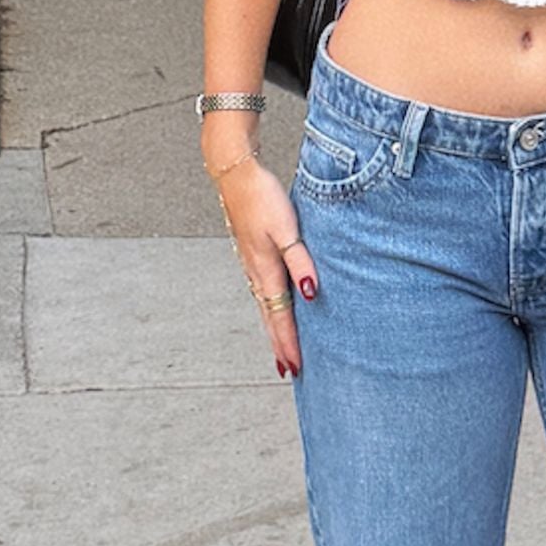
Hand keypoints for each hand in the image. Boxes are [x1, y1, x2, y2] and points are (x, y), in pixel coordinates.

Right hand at [207, 147, 316, 377]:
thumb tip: (310, 293)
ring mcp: (251, 265)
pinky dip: (270, 309)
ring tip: (282, 350)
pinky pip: (263, 291)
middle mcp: (256, 273)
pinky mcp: (252, 255)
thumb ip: (300, 261)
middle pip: (270, 318)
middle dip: (280, 345)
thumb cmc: (263, 198)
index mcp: (266, 271)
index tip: (296, 368)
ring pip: (265, 306)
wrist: (235, 174)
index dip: (289, 343)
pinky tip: (274, 309)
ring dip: (274, 330)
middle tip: (289, 371)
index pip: (280, 317)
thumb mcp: (287, 229)